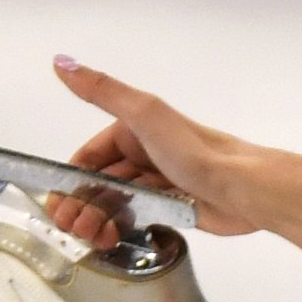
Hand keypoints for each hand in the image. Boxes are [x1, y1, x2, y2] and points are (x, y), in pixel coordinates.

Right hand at [43, 56, 271, 245]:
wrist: (244, 189)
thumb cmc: (195, 152)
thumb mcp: (144, 115)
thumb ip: (103, 92)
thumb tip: (62, 61)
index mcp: (133, 130)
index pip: (88, 157)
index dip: (71, 179)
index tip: (57, 202)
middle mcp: (144, 154)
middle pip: (99, 183)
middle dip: (80, 204)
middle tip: (70, 226)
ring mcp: (157, 182)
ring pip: (115, 203)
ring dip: (95, 219)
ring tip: (89, 236)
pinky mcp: (172, 207)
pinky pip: (135, 219)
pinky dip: (117, 229)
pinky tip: (109, 240)